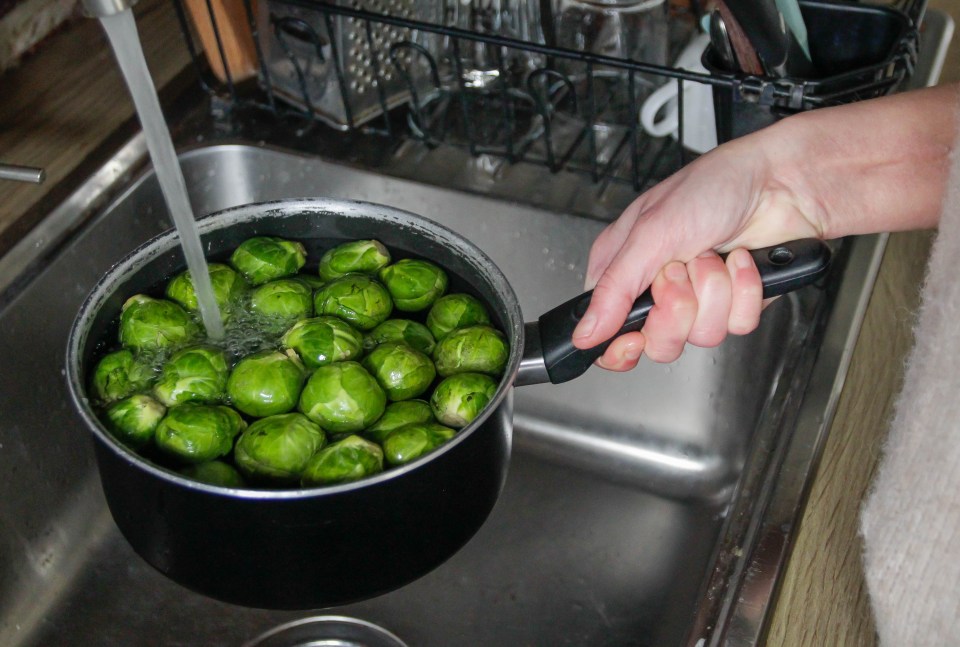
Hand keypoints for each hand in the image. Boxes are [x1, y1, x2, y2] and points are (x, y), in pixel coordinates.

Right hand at [574, 133, 823, 369]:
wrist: (780, 181)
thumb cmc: (713, 186)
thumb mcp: (651, 233)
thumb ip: (614, 288)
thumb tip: (584, 333)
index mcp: (624, 269)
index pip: (606, 332)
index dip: (619, 345)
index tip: (635, 338)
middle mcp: (658, 288)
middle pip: (656, 342)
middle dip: (677, 308)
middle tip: (681, 271)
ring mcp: (699, 299)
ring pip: (701, 336)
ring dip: (715, 291)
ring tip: (715, 255)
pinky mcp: (735, 304)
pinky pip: (738, 326)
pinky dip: (745, 290)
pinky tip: (741, 260)